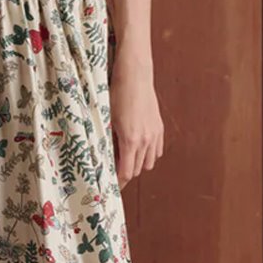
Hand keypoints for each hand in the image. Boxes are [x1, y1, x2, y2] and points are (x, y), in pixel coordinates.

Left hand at [108, 46, 163, 188]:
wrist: (135, 75)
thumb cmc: (116, 94)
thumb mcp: (106, 119)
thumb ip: (107, 142)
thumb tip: (103, 158)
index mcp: (130, 140)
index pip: (126, 173)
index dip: (118, 183)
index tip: (110, 187)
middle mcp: (145, 140)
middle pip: (137, 170)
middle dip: (124, 173)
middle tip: (112, 171)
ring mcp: (154, 134)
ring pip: (148, 162)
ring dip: (136, 164)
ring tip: (123, 159)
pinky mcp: (158, 127)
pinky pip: (156, 151)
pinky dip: (147, 154)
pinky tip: (136, 148)